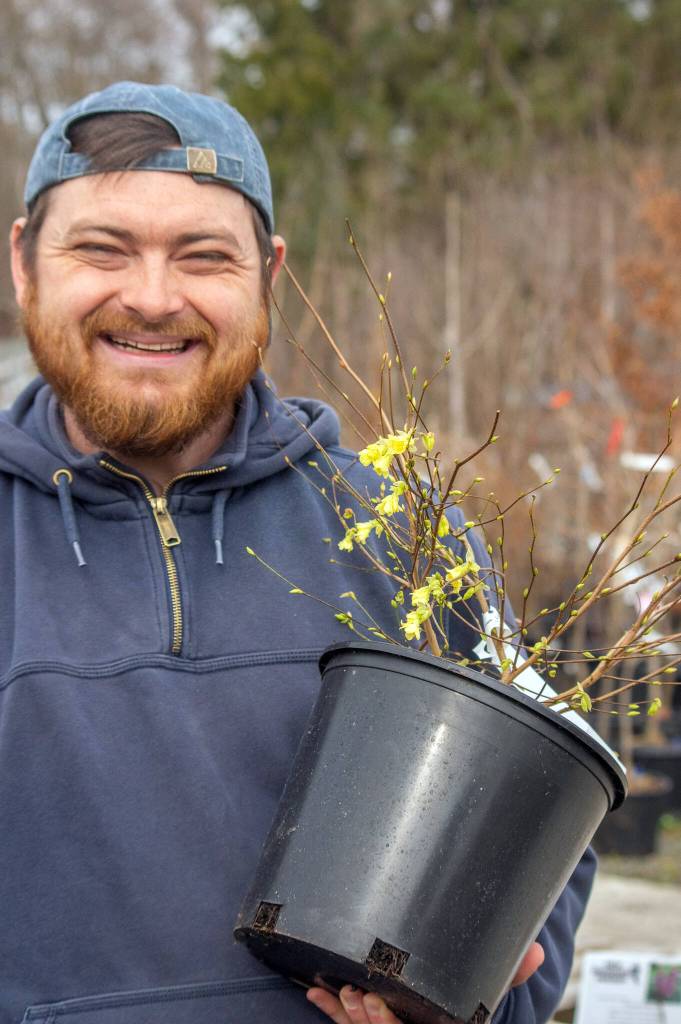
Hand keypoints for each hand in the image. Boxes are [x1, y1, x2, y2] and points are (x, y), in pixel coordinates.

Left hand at [306, 942, 544, 1022]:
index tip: (372, 999)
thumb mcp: (487, 997)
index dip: (385, 1023)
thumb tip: (535, 950)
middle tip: (353, 992)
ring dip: (343, 1015)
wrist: (448, 1018)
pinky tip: (313, 989)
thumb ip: (510, 975)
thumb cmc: (465, 1008)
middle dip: (362, 1019)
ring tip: (334, 989)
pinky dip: (330, 1008)